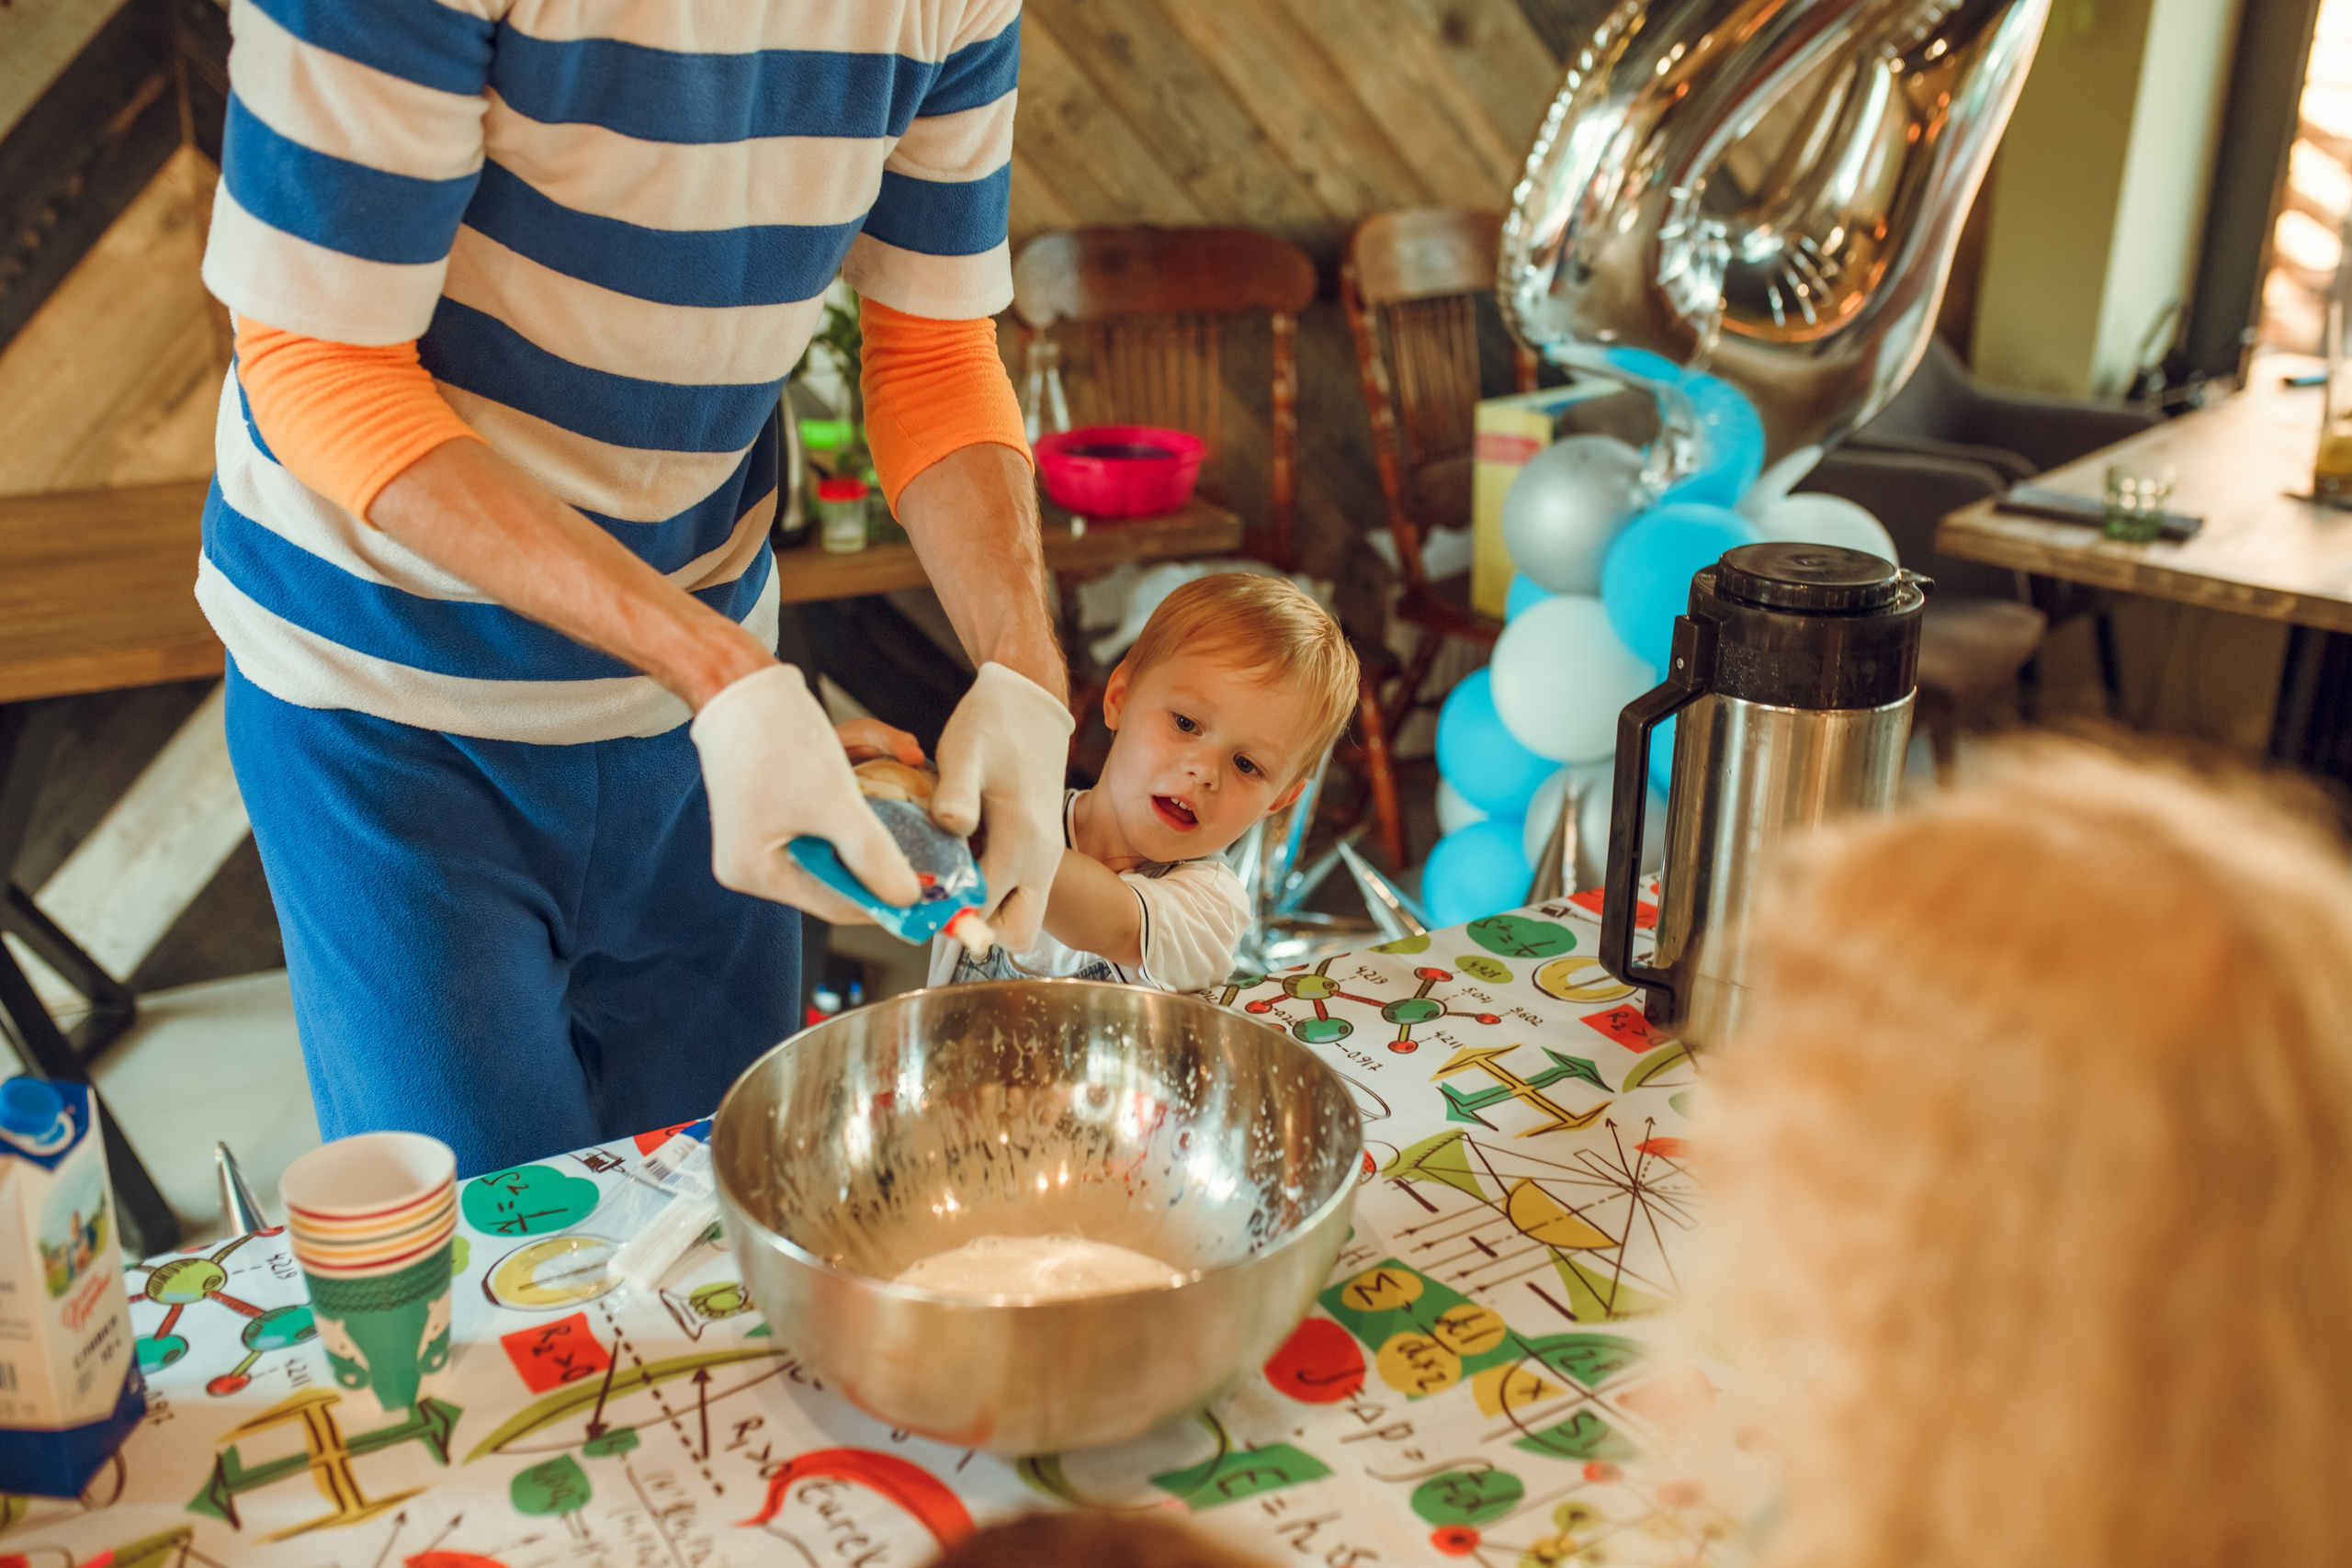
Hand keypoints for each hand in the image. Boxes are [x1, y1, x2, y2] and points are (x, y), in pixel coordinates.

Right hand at [690, 666, 920, 922]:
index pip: (836, 901)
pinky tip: (878, 741)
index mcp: (757, 870)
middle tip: (928, 814)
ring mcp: (768, 825)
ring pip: (844, 821)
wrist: (738, 675)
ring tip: (901, 750)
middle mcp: (757, 856)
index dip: (887, 894)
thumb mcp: (835, 803)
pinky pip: (832, 796)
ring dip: (876, 782)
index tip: (933, 889)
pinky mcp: (780, 795)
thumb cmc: (776, 738)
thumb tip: (908, 899)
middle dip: (885, 826)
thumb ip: (874, 856)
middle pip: (843, 861)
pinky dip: (858, 767)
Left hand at [932, 663, 1075, 950]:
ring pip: (1020, 916)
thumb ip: (957, 795)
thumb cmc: (992, 725)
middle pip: (1013, 933)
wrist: (1030, 704)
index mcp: (1022, 841)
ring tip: (949, 877)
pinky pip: (1021, 892)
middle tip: (939, 897)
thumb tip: (950, 828)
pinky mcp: (1042, 850)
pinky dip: (995, 891)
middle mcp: (1040, 859)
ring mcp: (1045, 858)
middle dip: (976, 927)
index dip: (947, 914)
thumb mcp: (965, 753)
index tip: (917, 896)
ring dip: (987, 910)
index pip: (984, 910)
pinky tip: (964, 860)